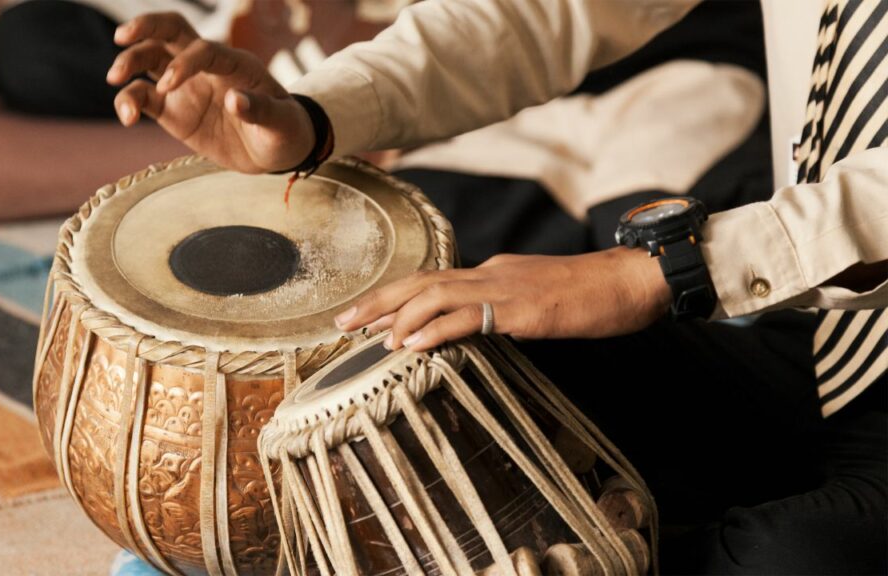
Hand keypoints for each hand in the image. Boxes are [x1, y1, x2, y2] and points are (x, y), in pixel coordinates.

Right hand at [106, 12, 313, 172]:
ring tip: (114, 80)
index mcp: (236, 63)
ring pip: (151, 59)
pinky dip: (130, 101)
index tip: (169, 86)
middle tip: (121, 37)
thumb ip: (261, 111)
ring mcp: (187, 86)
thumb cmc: (284, 131)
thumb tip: (235, 101)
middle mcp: (207, 67)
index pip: (204, 49)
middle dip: (145, 27)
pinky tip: (126, 116)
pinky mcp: (173, 110)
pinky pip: (144, 97)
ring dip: (129, 62)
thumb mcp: (282, 125)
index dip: (185, 62)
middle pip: (171, 31)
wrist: (276, 150)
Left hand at [334, 248, 671, 351]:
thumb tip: (474, 327)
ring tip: (371, 339)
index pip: (431, 281)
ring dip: (398, 316)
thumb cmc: (590, 295)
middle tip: (343, 322)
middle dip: (378, 302)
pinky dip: (436, 329)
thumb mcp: (536, 300)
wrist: (631, 281)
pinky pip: (470, 316)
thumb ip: (502, 309)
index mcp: (491, 273)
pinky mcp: (523, 309)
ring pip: (437, 294)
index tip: (365, 316)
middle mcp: (490, 274)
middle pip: (421, 281)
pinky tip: (413, 345)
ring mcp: (505, 288)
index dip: (394, 297)